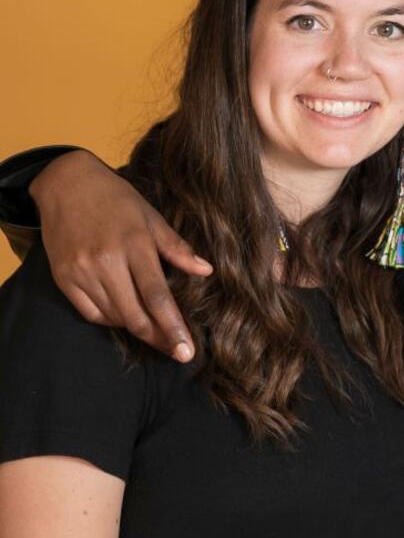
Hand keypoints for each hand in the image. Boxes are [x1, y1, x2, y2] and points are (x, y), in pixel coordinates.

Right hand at [30, 151, 211, 359]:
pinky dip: (111, 320)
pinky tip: (126, 317)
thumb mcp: (152, 218)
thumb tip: (207, 271)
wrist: (67, 185)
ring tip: (158, 334)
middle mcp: (105, 262)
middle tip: (178, 352)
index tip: (187, 351)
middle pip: (135, 314)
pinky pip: (90, 313)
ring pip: (114, 317)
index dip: (174, 327)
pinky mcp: (63, 278)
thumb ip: (177, 248)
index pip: (157, 296)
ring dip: (137, 329)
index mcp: (134, 246)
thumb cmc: (117, 200)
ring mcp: (81, 272)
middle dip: (159, 338)